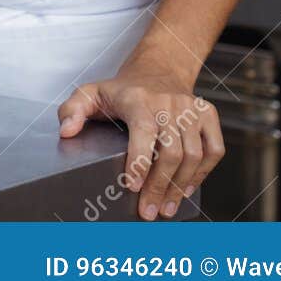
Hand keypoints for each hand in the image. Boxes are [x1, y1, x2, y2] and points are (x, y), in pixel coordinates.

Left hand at [57, 72, 224, 220]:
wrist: (157, 70)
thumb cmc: (122, 90)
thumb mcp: (90, 93)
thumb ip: (72, 111)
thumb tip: (66, 132)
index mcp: (137, 99)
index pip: (143, 131)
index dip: (139, 161)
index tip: (131, 186)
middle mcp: (168, 103)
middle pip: (171, 151)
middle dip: (159, 186)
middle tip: (148, 210)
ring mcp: (191, 108)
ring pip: (193, 154)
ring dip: (180, 186)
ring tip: (166, 208)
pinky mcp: (208, 114)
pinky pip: (214, 149)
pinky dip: (202, 173)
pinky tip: (186, 189)